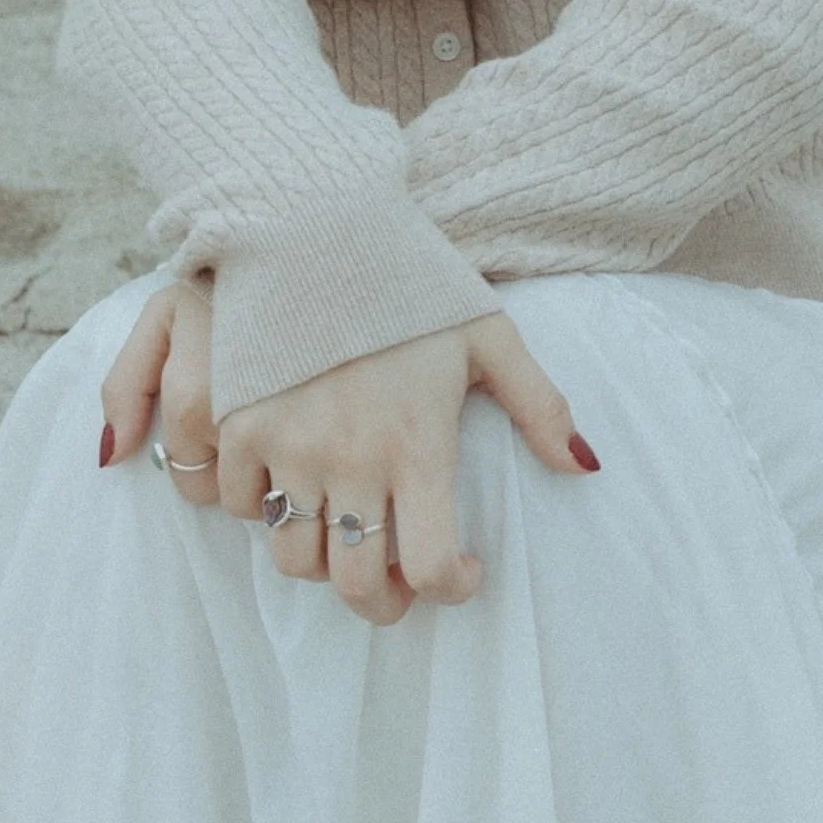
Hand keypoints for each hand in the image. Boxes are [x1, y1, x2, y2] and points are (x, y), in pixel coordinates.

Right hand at [101, 286, 598, 625]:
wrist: (317, 221)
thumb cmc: (410, 281)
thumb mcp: (488, 334)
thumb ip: (540, 405)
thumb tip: (584, 466)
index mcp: (418, 444)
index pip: (428, 569)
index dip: (449, 588)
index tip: (460, 569)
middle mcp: (352, 458)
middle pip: (355, 584)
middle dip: (381, 601)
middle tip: (395, 579)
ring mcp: (289, 445)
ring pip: (294, 557)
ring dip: (322, 560)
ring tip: (344, 530)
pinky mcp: (240, 423)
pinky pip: (238, 504)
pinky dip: (263, 509)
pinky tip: (291, 481)